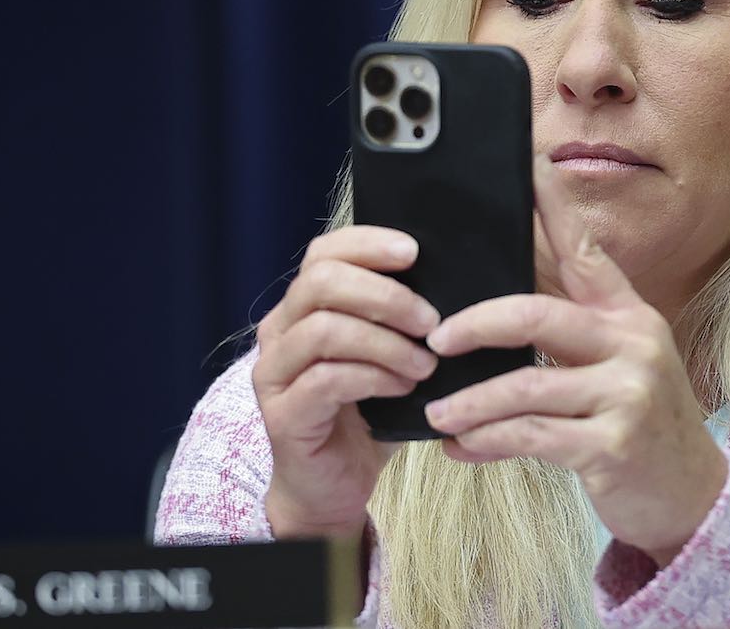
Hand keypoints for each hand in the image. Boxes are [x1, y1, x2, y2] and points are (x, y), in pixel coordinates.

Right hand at [252, 226, 440, 537]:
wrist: (334, 486)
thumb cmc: (368, 414)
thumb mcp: (389, 356)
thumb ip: (402, 320)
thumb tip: (456, 283)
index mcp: (302, 307)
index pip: (323, 252)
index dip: (367, 243)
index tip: (415, 252)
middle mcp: (279, 332)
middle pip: (320, 281)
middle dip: (385, 295)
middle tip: (430, 322)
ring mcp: (274, 373)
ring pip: (324, 329)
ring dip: (386, 342)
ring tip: (425, 364)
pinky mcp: (281, 414)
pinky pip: (326, 379)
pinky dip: (374, 377)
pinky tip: (404, 388)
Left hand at [423, 156, 727, 565]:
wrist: (688, 494)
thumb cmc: (635, 422)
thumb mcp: (614, 363)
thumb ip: (567, 329)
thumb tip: (492, 300)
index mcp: (626, 313)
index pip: (583, 247)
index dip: (552, 204)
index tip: (524, 163)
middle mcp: (632, 342)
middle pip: (536, 314)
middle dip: (476, 323)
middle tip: (433, 338)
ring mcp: (627, 393)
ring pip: (525, 386)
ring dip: (470, 401)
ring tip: (437, 412)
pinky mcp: (613, 445)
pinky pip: (531, 436)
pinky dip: (486, 442)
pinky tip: (461, 448)